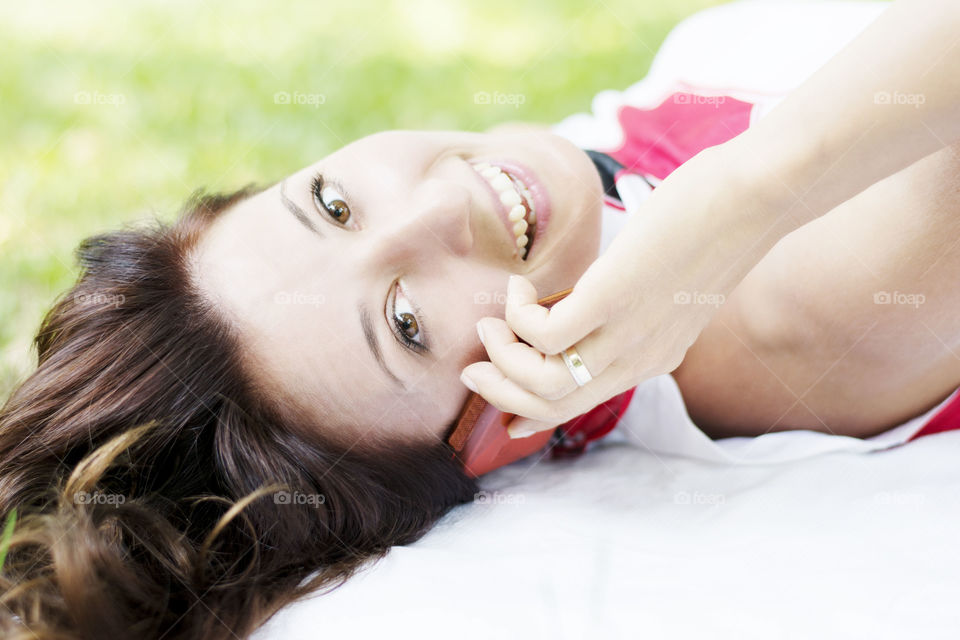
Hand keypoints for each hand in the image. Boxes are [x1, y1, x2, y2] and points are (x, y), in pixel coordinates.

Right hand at [460, 144, 780, 437]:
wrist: (752, 199)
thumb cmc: (710, 228)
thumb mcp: (672, 284)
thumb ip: (636, 303)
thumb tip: (593, 294)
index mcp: (652, 359)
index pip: (582, 406)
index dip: (533, 416)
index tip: (503, 415)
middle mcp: (639, 359)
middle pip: (553, 404)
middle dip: (502, 393)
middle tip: (473, 366)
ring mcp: (627, 334)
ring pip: (542, 380)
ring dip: (502, 355)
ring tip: (493, 321)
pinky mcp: (613, 300)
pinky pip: (541, 333)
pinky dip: (517, 313)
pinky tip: (522, 286)